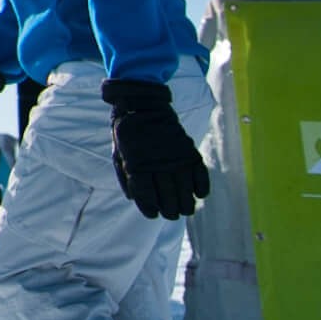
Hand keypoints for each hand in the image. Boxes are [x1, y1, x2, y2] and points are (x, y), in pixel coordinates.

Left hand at [103, 79, 209, 219]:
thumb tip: (134, 199)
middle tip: (172, 215)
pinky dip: (201, 185)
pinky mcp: (187, 148)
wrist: (142, 105)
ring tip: (186, 210)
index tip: (154, 215)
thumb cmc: (128, 134)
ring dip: (186, 202)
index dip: (150, 207)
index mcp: (136, 164)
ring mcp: (174, 155)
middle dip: (170, 209)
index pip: (146, 193)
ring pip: (184, 187)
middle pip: (167, 194)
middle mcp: (156, 162)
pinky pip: (199, 171)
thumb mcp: (118, 154)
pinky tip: (200, 195)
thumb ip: (126, 177)